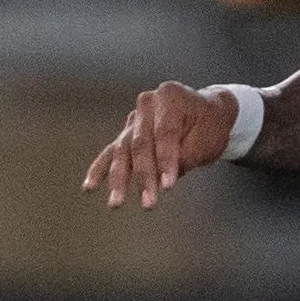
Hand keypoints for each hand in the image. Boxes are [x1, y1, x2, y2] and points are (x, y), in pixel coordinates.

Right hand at [82, 83, 241, 208]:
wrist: (209, 113)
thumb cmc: (210, 126)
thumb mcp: (206, 140)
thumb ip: (182, 157)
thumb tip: (159, 180)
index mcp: (169, 97)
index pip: (164, 133)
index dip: (165, 161)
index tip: (167, 186)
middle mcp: (147, 104)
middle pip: (140, 143)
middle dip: (143, 176)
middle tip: (147, 202)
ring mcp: (134, 119)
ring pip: (123, 151)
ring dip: (119, 179)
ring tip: (116, 203)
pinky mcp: (127, 133)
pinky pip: (112, 152)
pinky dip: (101, 170)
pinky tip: (89, 187)